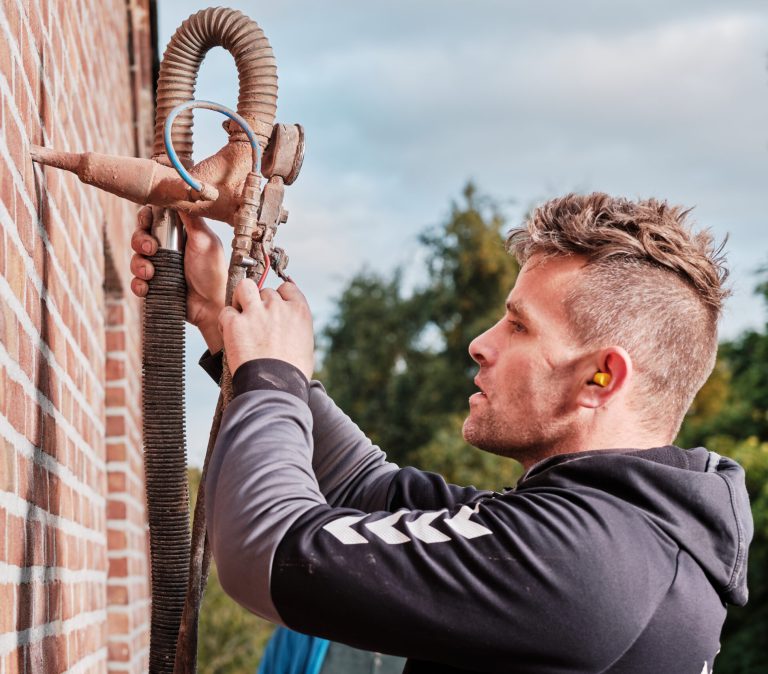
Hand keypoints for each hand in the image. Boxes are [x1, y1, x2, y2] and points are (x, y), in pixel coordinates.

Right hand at [130, 206, 226, 351]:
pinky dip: (138, 284)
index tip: (147, 221)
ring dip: (139, 263)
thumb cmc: (213, 274)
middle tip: (150, 248)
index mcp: (181, 235)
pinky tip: (147, 287)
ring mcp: (161, 267)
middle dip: (140, 240)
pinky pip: (136, 281)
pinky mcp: (155, 285)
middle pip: (140, 236)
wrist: (211, 307)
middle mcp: (169, 249)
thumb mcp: (206, 241)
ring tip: (151, 272)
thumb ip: (192, 218)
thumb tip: (182, 193)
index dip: (147, 218)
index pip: (156, 218)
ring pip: (136, 258)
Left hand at [218, 280, 314, 379]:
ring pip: (245, 287)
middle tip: (256, 322)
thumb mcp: (306, 345)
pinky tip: (230, 334)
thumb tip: (290, 326)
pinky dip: (225, 322)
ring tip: (240, 315)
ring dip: (241, 298)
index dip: (279, 297)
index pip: (287, 289)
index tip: (274, 308)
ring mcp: (256, 313)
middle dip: (260, 303)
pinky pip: (226, 311)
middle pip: (265, 291)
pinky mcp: (235, 323)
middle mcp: (278, 307)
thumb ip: (297, 328)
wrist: (276, 389)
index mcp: (299, 311)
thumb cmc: (292, 374)